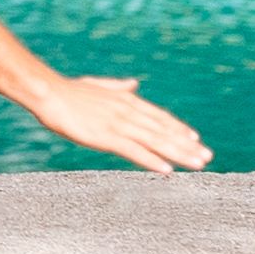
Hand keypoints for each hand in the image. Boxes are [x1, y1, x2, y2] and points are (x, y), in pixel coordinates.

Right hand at [21, 75, 211, 174]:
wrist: (48, 92)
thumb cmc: (68, 91)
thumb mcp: (97, 86)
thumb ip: (118, 87)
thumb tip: (134, 83)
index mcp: (126, 100)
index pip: (159, 116)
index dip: (178, 128)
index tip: (195, 138)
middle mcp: (128, 111)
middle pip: (163, 130)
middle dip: (186, 144)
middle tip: (207, 156)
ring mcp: (118, 124)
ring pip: (155, 141)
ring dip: (178, 153)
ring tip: (197, 164)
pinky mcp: (106, 136)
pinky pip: (134, 151)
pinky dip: (151, 160)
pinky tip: (166, 170)